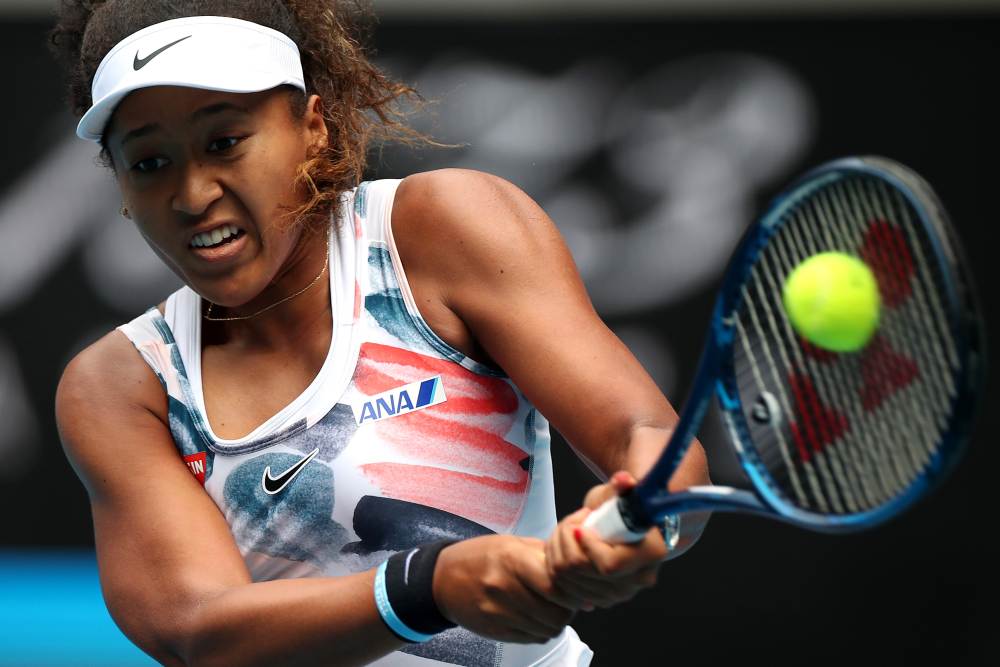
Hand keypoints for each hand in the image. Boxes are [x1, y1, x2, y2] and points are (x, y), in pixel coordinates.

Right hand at [431, 535, 575, 643]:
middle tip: (565, 601)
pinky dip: (540, 630)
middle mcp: (503, 587)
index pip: (555, 586)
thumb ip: (545, 556)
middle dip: (567, 609)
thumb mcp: (512, 544)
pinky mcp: (494, 630)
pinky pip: (532, 638)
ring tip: (549, 608)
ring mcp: (497, 612)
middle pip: (555, 613)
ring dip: (555, 621)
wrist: (442, 579)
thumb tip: (580, 574)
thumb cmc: (480, 557)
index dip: (572, 590)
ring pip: (547, 629)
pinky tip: (534, 616)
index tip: (576, 588)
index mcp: (511, 560)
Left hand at [544, 471, 667, 610]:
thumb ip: (622, 485)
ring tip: (566, 532)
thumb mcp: (622, 492)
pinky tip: (562, 548)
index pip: (608, 565)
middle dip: (566, 543)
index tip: (579, 526)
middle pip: (583, 573)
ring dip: (557, 551)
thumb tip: (623, 480)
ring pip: (567, 579)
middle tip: (570, 524)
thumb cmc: (624, 505)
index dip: (587, 545)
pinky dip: (556, 565)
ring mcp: (619, 593)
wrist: (625, 525)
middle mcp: (638, 580)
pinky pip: (564, 588)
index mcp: (651, 554)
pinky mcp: (601, 598)